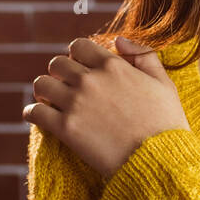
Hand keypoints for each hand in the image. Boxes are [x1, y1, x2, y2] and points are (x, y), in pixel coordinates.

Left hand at [22, 35, 190, 178]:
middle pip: (56, 64)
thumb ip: (143, 55)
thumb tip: (119, 39)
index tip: (79, 68)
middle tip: (65, 87)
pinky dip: (34, 113)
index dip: (76, 56)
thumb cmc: (165, 123)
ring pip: (41, 84)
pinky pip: (34, 112)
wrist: (159, 160)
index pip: (78, 46)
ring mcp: (75, 104)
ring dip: (45, 91)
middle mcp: (90, 80)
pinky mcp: (65, 129)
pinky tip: (41, 117)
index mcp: (113, 65)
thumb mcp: (164, 83)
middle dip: (59, 73)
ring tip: (51, 101)